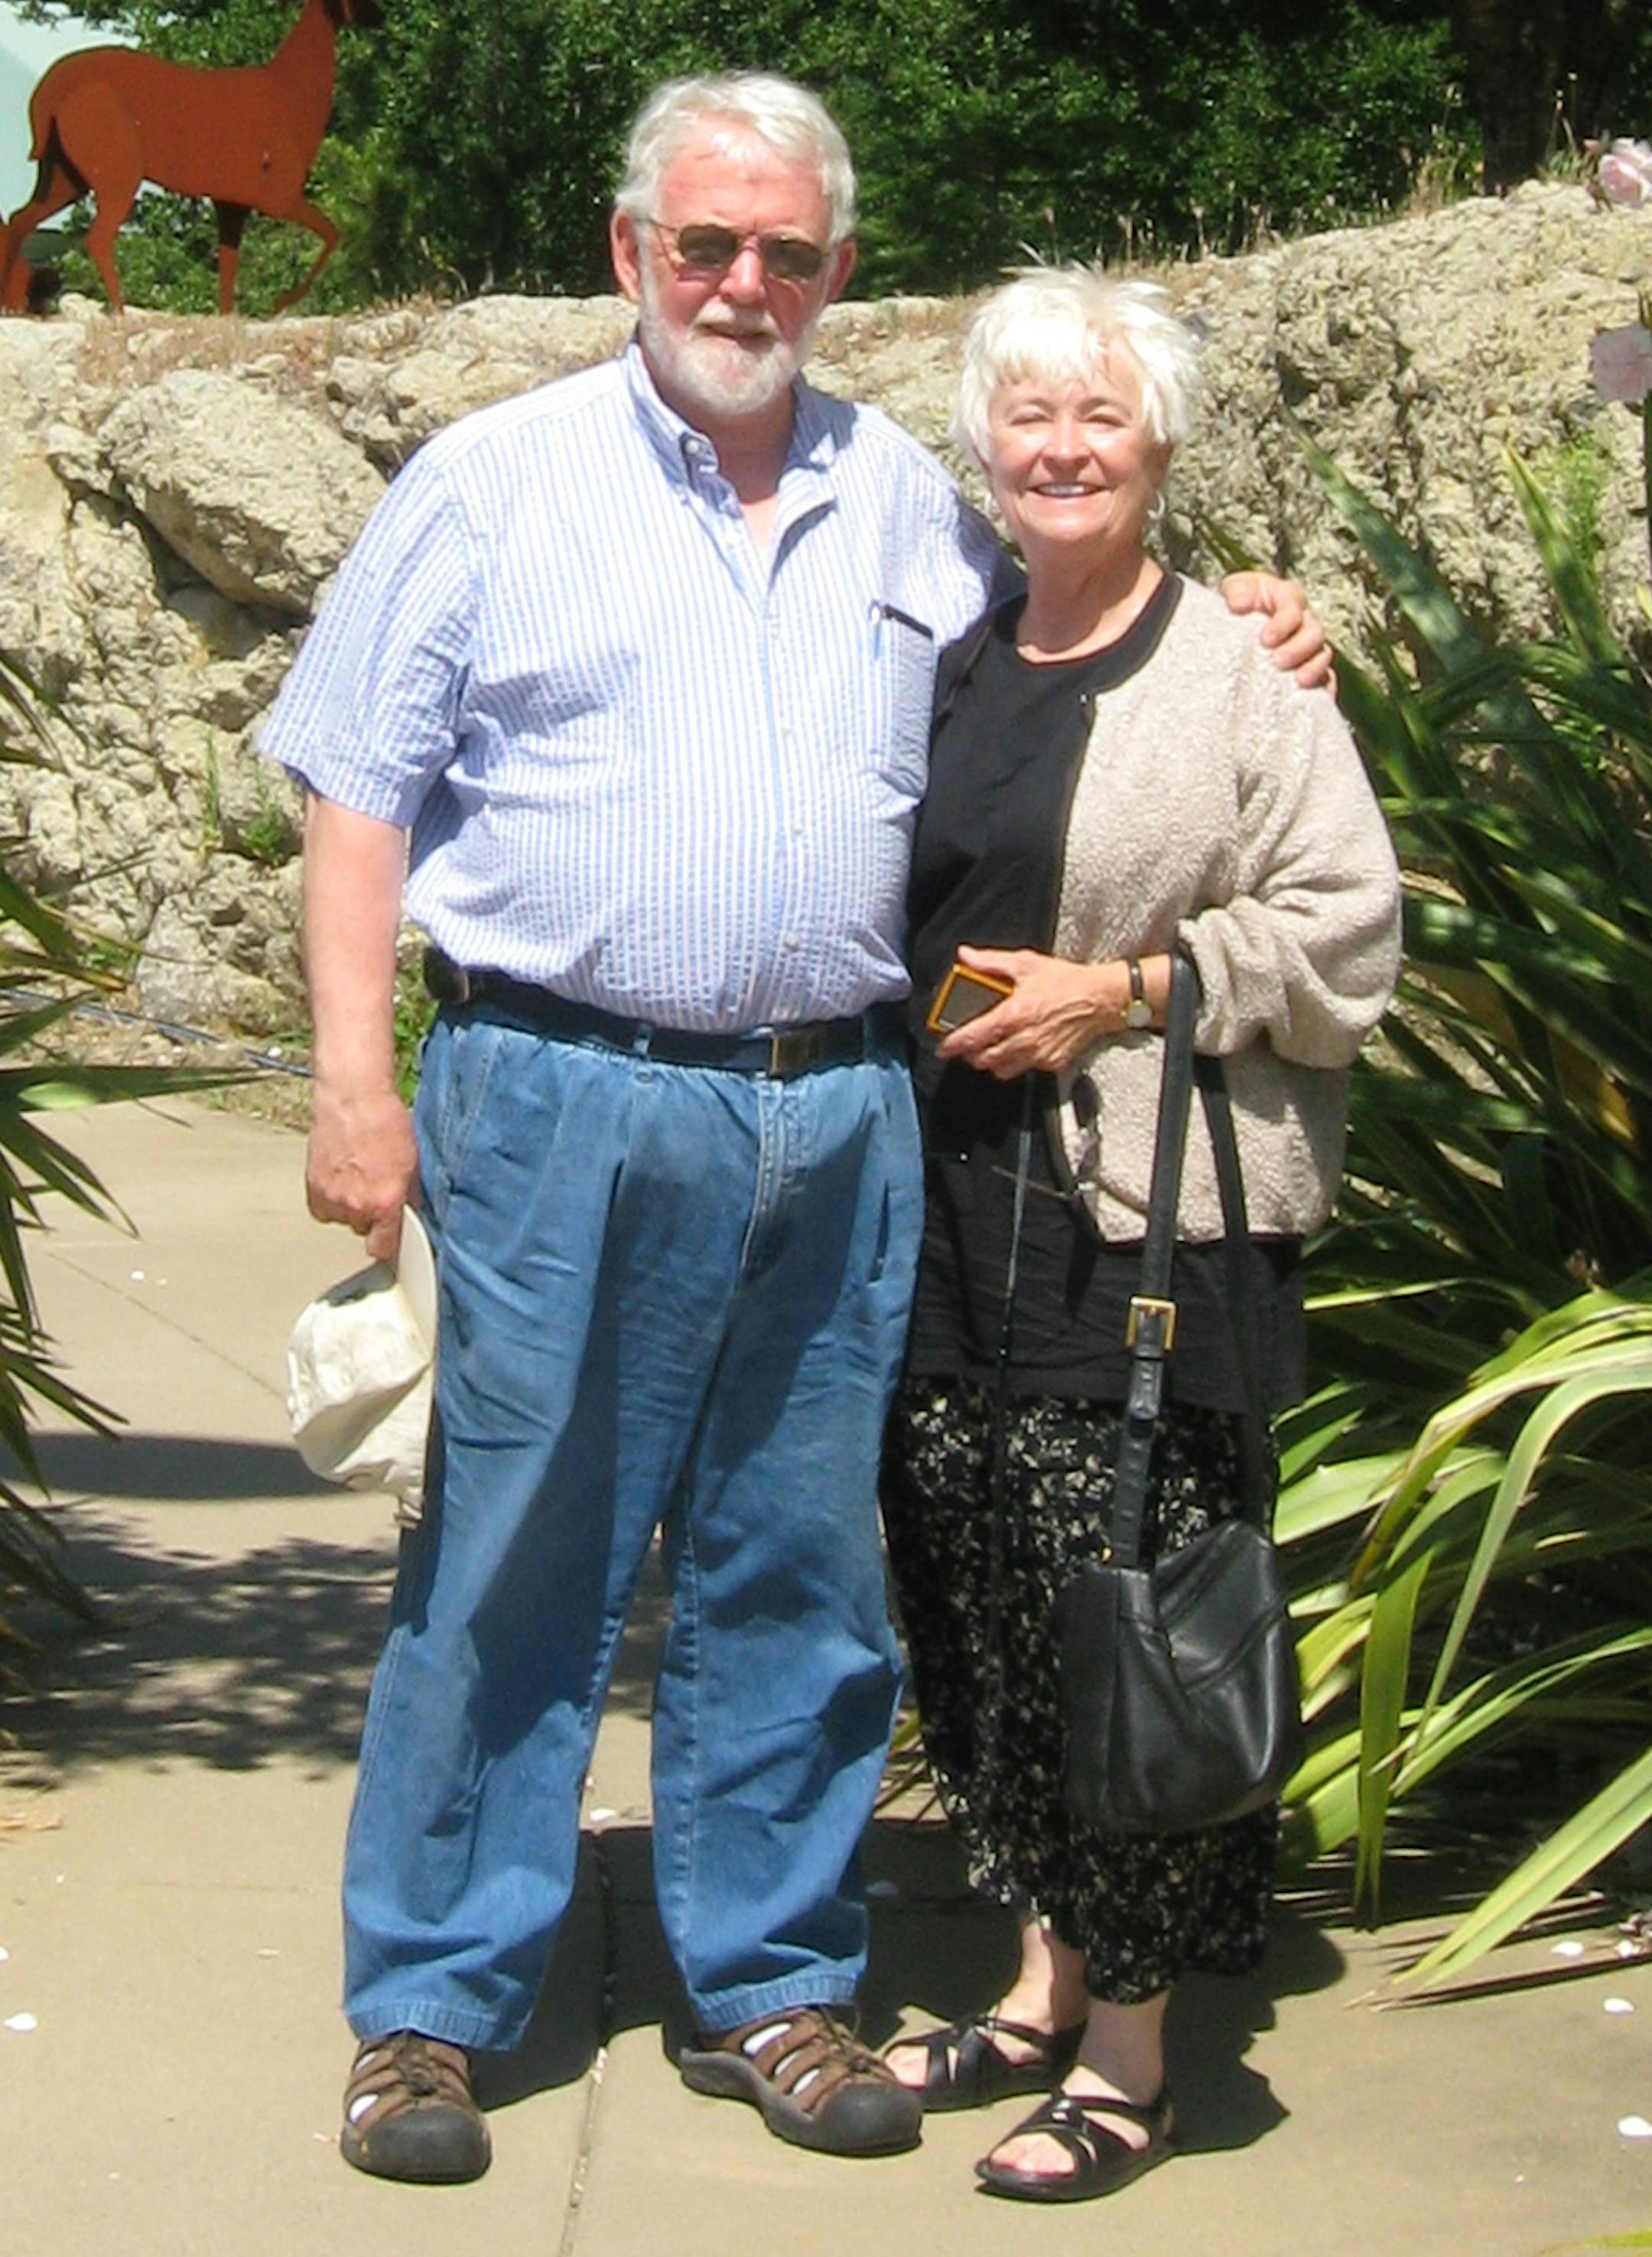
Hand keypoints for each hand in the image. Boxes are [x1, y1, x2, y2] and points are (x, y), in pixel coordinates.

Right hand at [306, 1082, 418, 1261]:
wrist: (352, 1099)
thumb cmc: (386, 1123)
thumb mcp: (413, 1163)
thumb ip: (409, 1196)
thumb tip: (409, 1214)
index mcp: (385, 1204)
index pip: (382, 1248)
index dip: (387, 1244)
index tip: (388, 1239)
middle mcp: (355, 1206)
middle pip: (362, 1229)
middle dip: (369, 1214)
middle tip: (374, 1187)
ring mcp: (331, 1198)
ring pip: (341, 1217)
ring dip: (348, 1204)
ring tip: (356, 1175)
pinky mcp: (312, 1186)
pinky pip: (322, 1207)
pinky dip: (329, 1197)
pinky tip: (340, 1175)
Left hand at [936, 946, 1127, 1078]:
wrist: (1102, 998)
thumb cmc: (1067, 981)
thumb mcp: (1026, 964)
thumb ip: (991, 962)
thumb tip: (965, 956)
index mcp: (1013, 1014)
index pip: (973, 1037)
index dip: (953, 1045)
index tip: (944, 1048)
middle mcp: (1024, 1039)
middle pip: (983, 1059)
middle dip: (971, 1053)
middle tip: (970, 1043)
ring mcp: (1039, 1054)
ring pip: (1001, 1070)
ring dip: (991, 1061)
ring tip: (991, 1047)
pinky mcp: (1052, 1063)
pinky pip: (1025, 1070)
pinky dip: (1015, 1062)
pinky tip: (1018, 1047)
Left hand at [1220, 569, 1335, 693]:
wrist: (1236, 626)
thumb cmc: (1237, 604)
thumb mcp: (1234, 589)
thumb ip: (1236, 590)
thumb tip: (1239, 604)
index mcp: (1287, 597)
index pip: (1293, 606)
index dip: (1284, 622)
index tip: (1265, 640)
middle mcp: (1303, 621)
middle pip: (1314, 632)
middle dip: (1298, 648)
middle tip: (1278, 661)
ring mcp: (1309, 646)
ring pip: (1322, 655)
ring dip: (1314, 668)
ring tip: (1299, 681)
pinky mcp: (1309, 668)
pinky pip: (1326, 679)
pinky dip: (1325, 688)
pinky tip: (1320, 698)